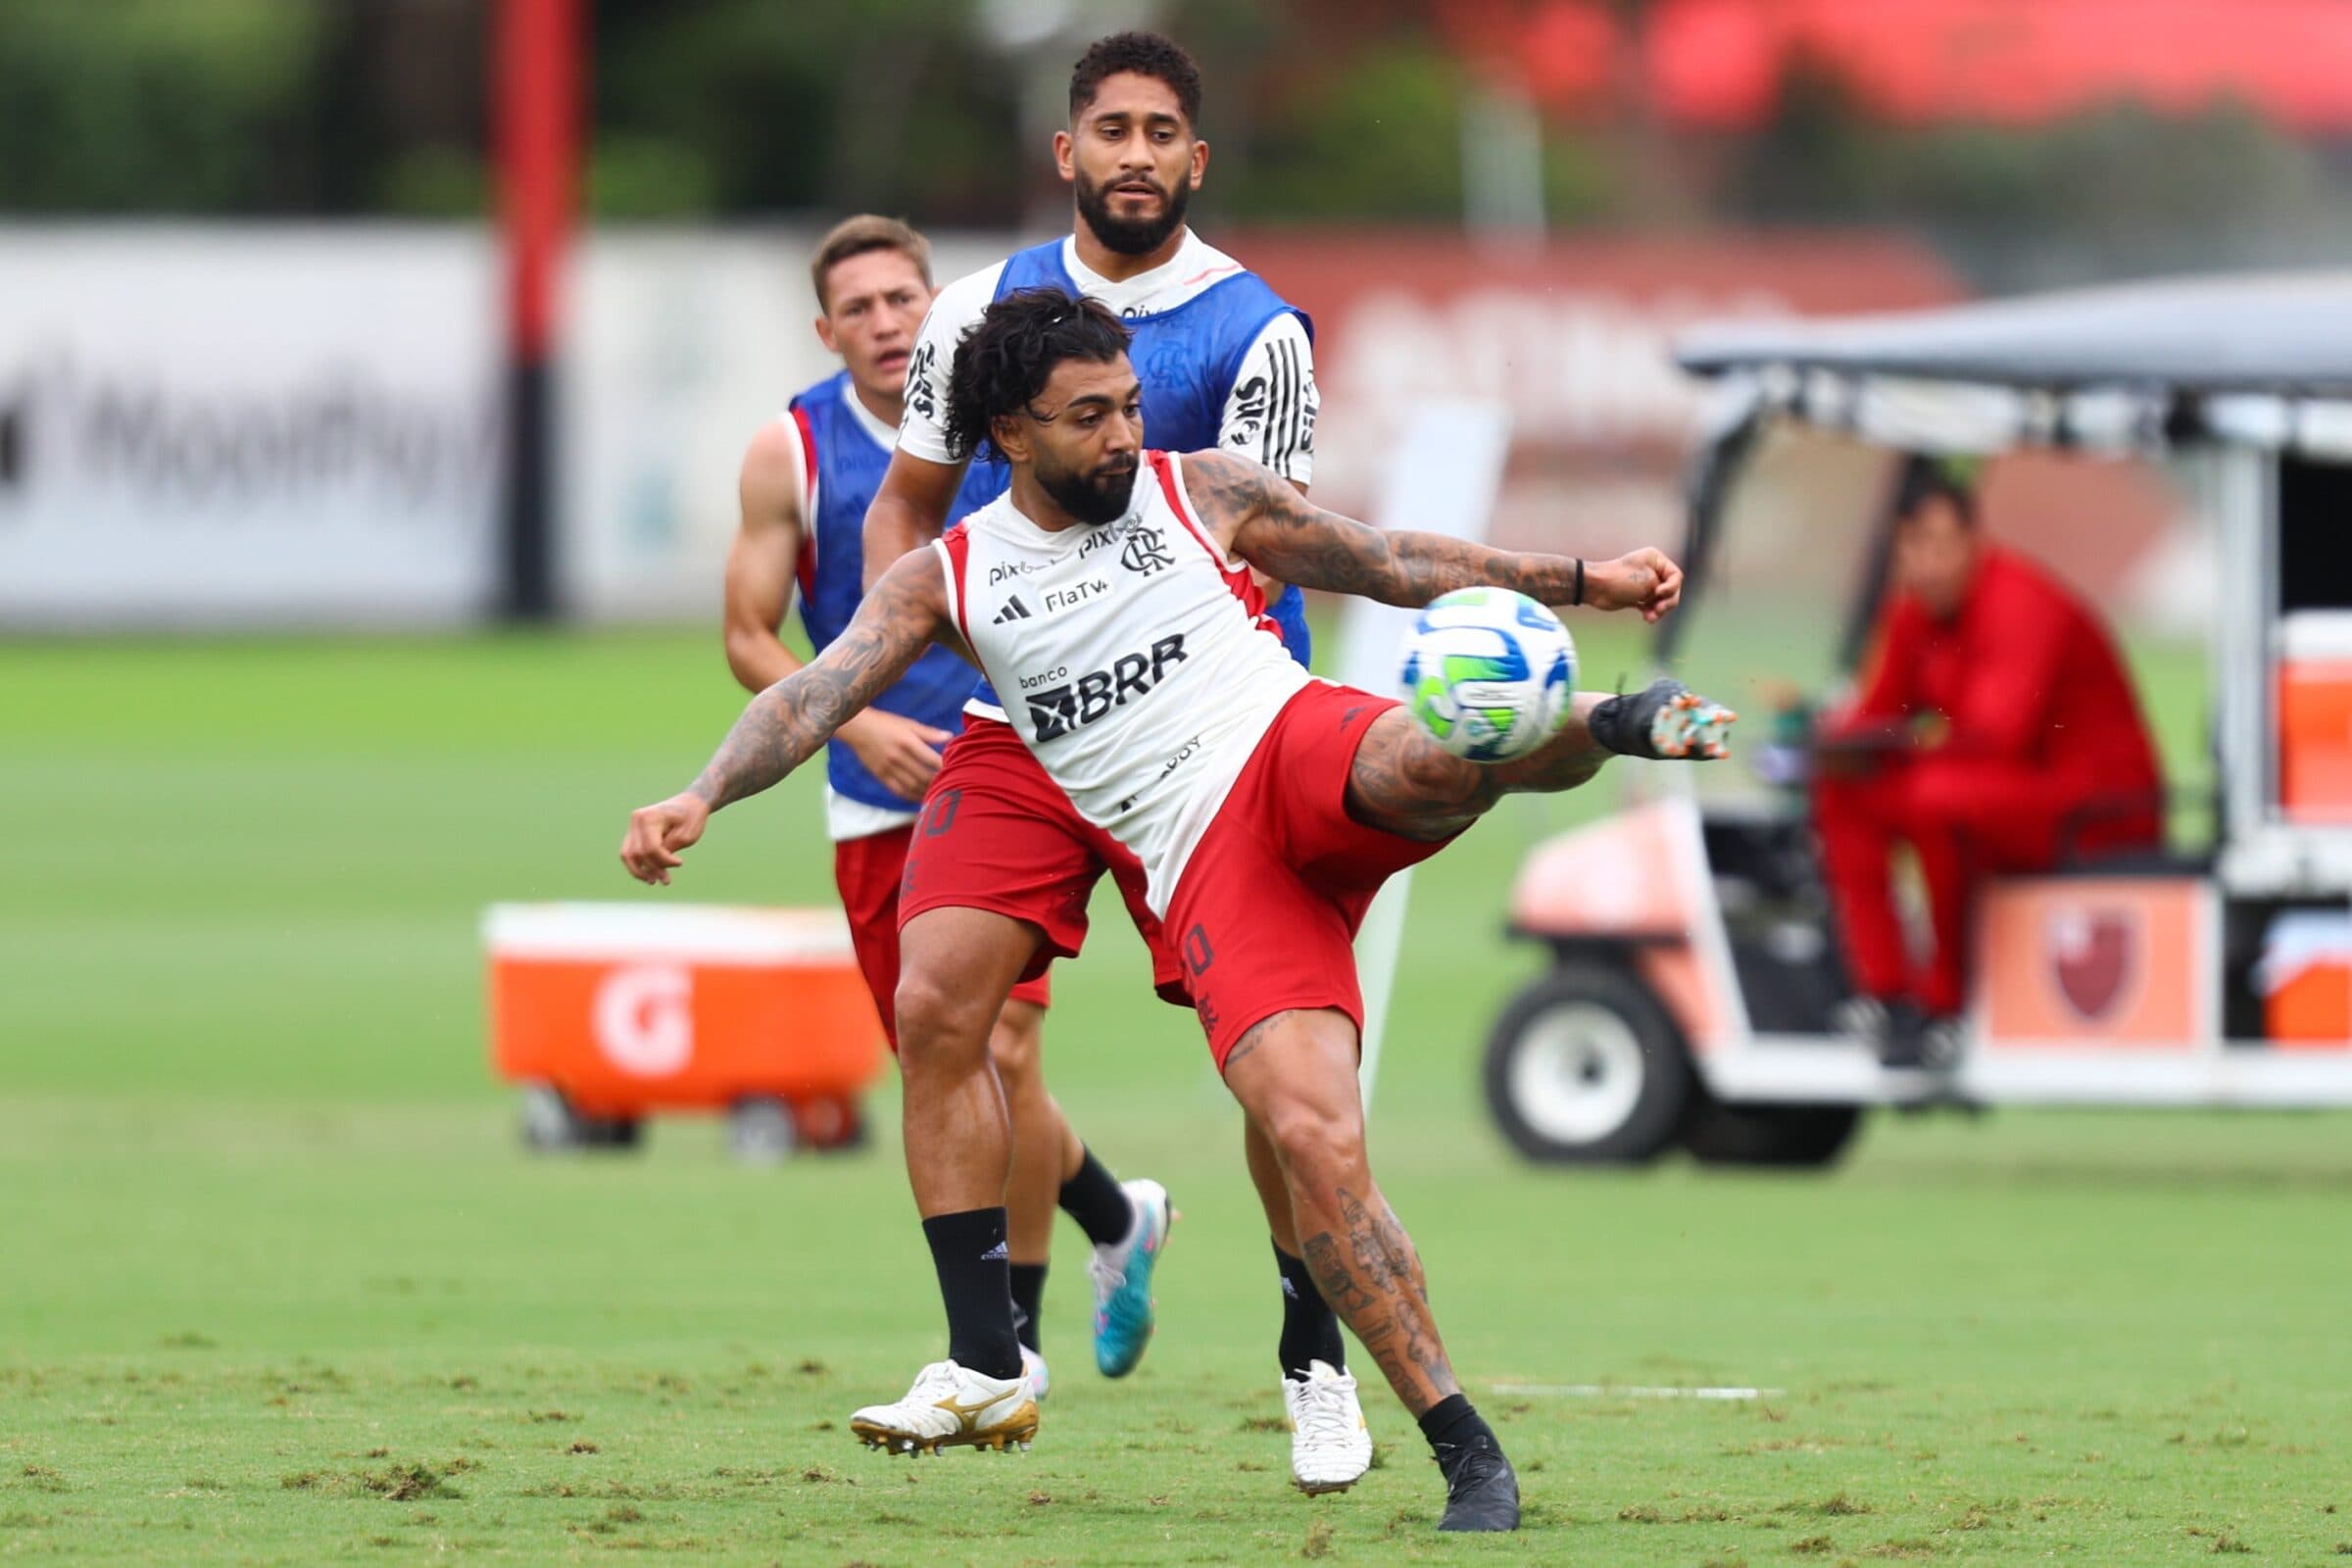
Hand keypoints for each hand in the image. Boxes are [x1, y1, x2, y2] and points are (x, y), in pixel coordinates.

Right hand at [620, 793, 710, 885]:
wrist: (690, 804)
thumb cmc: (691, 818)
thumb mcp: (686, 836)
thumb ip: (668, 851)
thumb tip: (652, 867)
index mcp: (650, 816)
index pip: (651, 847)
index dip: (664, 861)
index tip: (680, 862)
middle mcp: (637, 819)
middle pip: (638, 853)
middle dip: (653, 869)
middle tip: (667, 881)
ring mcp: (633, 825)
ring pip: (627, 855)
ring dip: (639, 871)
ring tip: (653, 881)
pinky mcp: (634, 832)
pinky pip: (629, 852)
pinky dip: (637, 865)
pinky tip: (648, 875)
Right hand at [836, 709, 953, 800]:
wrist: (857, 728)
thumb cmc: (886, 724)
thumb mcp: (908, 724)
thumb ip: (929, 733)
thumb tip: (950, 736)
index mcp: (907, 741)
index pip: (931, 759)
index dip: (945, 767)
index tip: (956, 770)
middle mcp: (898, 757)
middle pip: (923, 776)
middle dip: (938, 782)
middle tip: (950, 785)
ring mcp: (888, 768)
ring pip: (912, 786)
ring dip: (927, 791)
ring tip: (939, 793)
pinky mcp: (880, 776)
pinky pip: (898, 790)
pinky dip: (912, 796)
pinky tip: (921, 797)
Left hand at [1582, 548, 1683, 622]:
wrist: (1596, 588)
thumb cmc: (1622, 580)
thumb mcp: (1649, 581)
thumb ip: (1664, 589)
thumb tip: (1666, 598)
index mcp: (1656, 559)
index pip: (1676, 576)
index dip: (1671, 587)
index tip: (1658, 593)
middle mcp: (1652, 570)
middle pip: (1671, 590)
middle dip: (1666, 602)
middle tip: (1658, 610)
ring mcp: (1645, 584)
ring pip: (1662, 600)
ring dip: (1659, 610)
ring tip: (1650, 618)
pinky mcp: (1638, 596)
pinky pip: (1652, 606)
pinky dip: (1651, 613)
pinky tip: (1647, 619)